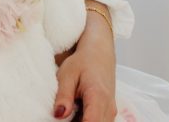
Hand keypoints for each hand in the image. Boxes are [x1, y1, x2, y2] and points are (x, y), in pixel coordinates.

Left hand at [53, 6, 116, 121]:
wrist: (99, 53)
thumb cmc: (83, 61)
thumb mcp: (67, 74)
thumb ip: (64, 95)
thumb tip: (58, 115)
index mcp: (98, 97)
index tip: (62, 119)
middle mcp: (108, 108)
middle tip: (63, 113)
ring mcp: (110, 111)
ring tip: (69, 108)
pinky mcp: (108, 112)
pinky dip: (85, 119)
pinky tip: (74, 112)